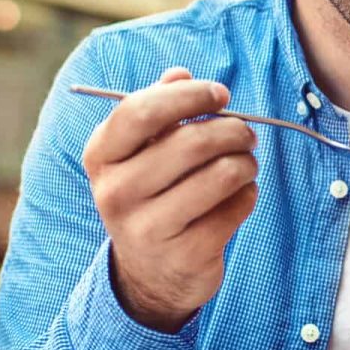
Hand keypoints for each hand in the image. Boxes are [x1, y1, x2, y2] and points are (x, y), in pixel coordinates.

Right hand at [81, 68, 259, 332]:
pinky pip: (236, 207)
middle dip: (232, 130)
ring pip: (221, 174)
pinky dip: (248, 195)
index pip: (141, 111)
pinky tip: (239, 196)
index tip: (220, 94)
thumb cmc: (152, 196)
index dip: (188, 96)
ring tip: (245, 164)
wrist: (150, 275)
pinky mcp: (185, 254)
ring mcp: (148, 227)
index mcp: (101, 157)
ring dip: (246, 163)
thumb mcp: (142, 153)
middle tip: (246, 134)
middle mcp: (117, 192)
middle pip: (190, 142)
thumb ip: (158, 109)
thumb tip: (180, 74)